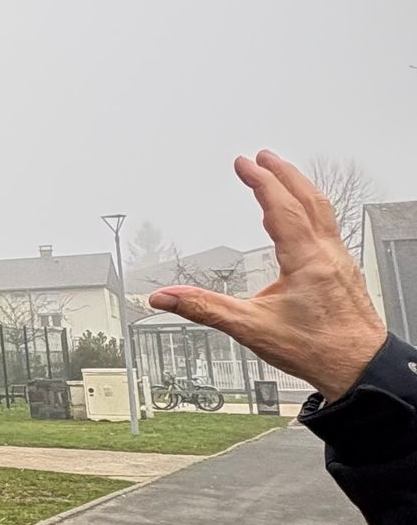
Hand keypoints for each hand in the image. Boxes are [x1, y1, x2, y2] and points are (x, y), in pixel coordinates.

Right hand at [149, 151, 385, 400]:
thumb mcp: (251, 329)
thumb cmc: (317, 349)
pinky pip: (329, 226)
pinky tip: (307, 217)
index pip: (281, 206)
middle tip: (264, 156)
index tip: (244, 163)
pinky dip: (313, 208)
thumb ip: (204, 309)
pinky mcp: (345, 271)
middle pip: (307, 198)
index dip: (260, 181)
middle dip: (283, 173)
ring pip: (323, 210)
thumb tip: (165, 298)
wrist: (360, 369)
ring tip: (285, 175)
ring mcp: (340, 260)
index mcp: (305, 259)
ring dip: (301, 187)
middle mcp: (327, 253)